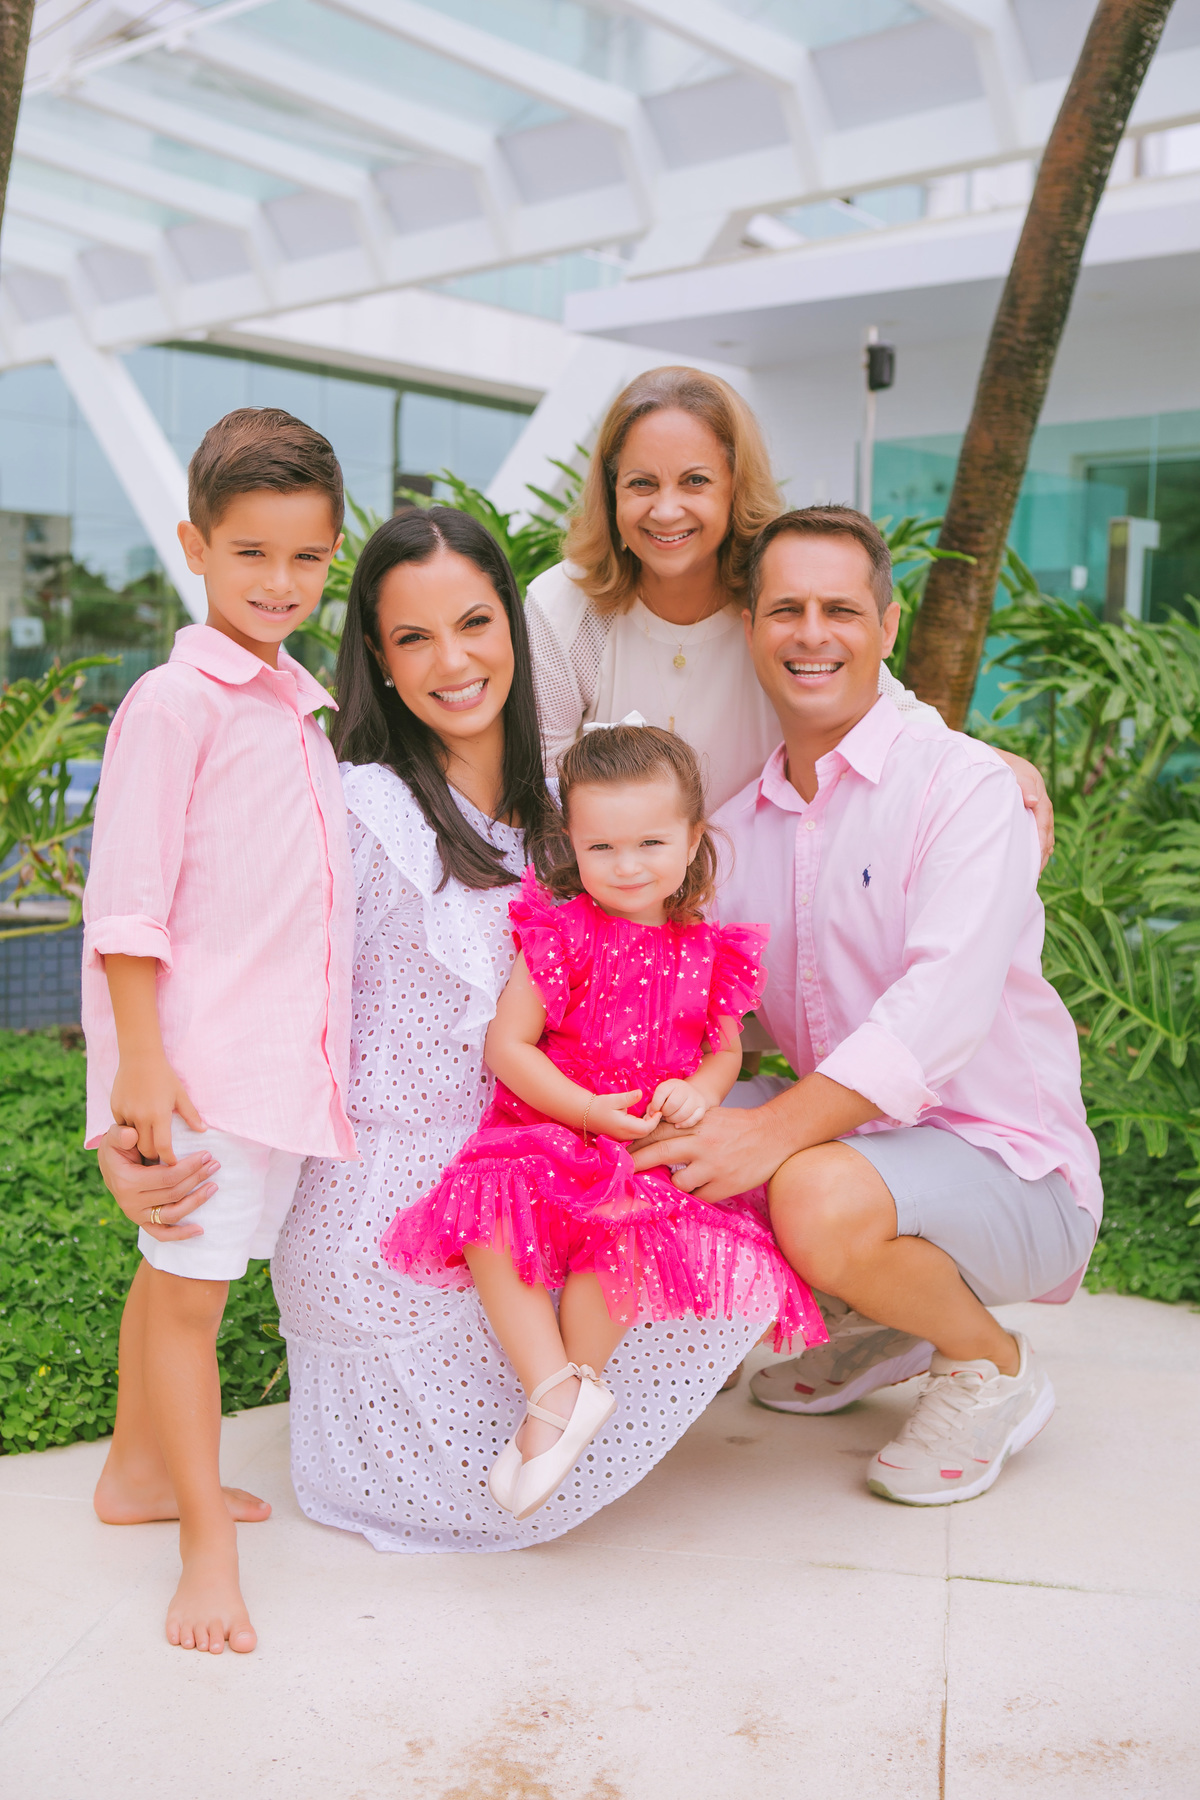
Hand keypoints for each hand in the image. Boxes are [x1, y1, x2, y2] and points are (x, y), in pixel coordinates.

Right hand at [97, 1124, 218, 1240]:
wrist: (109, 1165)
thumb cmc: (117, 1147)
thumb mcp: (114, 1136)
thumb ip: (121, 1135)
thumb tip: (131, 1134)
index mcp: (127, 1182)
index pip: (167, 1177)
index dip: (189, 1167)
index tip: (206, 1155)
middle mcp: (131, 1203)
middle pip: (173, 1193)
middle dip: (197, 1178)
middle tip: (214, 1164)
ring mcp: (136, 1215)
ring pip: (172, 1214)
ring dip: (196, 1201)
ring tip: (214, 1186)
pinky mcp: (141, 1222)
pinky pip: (161, 1234)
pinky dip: (180, 1235)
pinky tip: (200, 1230)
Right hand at [110, 1051, 203, 1162]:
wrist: (139, 1056)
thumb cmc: (164, 1075)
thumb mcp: (180, 1094)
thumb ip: (190, 1114)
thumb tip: (203, 1130)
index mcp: (159, 1114)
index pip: (163, 1147)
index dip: (168, 1159)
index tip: (172, 1164)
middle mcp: (141, 1116)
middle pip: (146, 1148)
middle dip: (153, 1156)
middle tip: (160, 1160)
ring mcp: (126, 1112)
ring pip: (131, 1140)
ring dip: (139, 1146)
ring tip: (146, 1149)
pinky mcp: (115, 1108)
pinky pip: (121, 1127)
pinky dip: (128, 1132)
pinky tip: (134, 1132)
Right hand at [584, 1089, 661, 1142]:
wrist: (584, 1113)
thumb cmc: (599, 1105)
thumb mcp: (614, 1099)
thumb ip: (629, 1098)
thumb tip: (640, 1093)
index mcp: (624, 1126)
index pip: (646, 1128)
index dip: (655, 1121)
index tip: (659, 1111)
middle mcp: (623, 1135)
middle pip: (645, 1133)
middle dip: (652, 1124)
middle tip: (655, 1111)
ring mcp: (621, 1138)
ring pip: (640, 1136)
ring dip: (647, 1127)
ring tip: (648, 1114)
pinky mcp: (619, 1137)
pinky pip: (634, 1135)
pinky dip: (640, 1128)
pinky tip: (639, 1119)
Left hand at [627, 1104, 789, 1200]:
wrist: (773, 1134)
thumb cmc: (738, 1125)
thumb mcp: (709, 1117)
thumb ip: (685, 1126)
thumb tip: (655, 1135)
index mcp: (696, 1124)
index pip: (658, 1132)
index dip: (638, 1143)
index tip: (624, 1152)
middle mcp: (701, 1143)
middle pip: (660, 1153)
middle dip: (639, 1163)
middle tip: (625, 1172)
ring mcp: (713, 1166)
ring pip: (678, 1181)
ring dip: (674, 1183)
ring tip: (681, 1181)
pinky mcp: (725, 1185)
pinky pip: (698, 1197)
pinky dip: (695, 1195)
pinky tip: (699, 1189)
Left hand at [649, 1078, 707, 1129]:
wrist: (692, 1092)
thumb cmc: (670, 1097)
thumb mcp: (661, 1097)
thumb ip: (652, 1106)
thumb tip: (648, 1117)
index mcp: (671, 1084)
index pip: (661, 1092)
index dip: (655, 1105)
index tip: (653, 1112)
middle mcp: (684, 1088)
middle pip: (673, 1104)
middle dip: (666, 1113)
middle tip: (664, 1116)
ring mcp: (695, 1097)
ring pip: (684, 1113)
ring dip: (674, 1120)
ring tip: (670, 1119)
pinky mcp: (702, 1107)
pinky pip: (693, 1119)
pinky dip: (684, 1124)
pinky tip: (678, 1124)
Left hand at [994, 749, 1053, 870]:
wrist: (981, 757)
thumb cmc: (994, 763)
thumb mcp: (1009, 769)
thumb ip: (1022, 784)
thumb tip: (1034, 801)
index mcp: (1036, 788)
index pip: (1044, 816)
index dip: (1042, 837)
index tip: (1038, 856)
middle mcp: (1037, 798)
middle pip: (1046, 828)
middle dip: (1043, 850)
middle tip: (1037, 871)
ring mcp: (1030, 805)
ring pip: (1040, 831)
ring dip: (1039, 850)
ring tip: (1034, 871)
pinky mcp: (1021, 811)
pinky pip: (1030, 830)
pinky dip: (1031, 845)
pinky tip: (1027, 859)